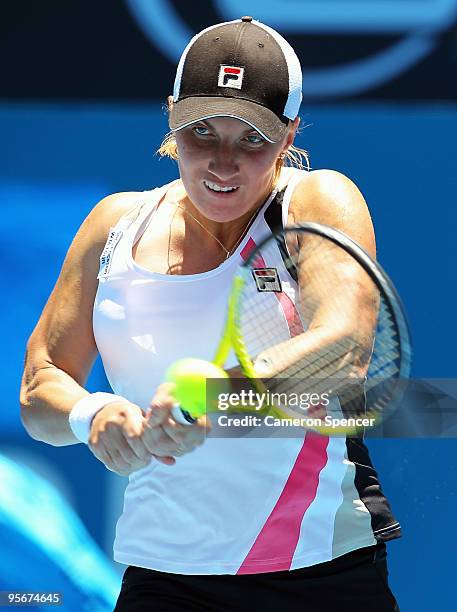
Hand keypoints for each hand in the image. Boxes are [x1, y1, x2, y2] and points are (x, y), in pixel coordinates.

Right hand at [88, 383, 209, 475]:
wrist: (102, 412)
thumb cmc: (130, 418)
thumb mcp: (143, 421)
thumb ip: (157, 439)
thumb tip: (171, 461)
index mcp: (127, 413)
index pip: (137, 437)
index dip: (146, 450)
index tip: (150, 452)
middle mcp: (111, 423)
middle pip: (130, 453)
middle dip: (141, 461)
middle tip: (145, 459)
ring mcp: (101, 434)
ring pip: (121, 462)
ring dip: (133, 466)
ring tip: (138, 462)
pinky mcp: (94, 444)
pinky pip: (111, 465)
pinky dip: (123, 468)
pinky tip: (128, 463)